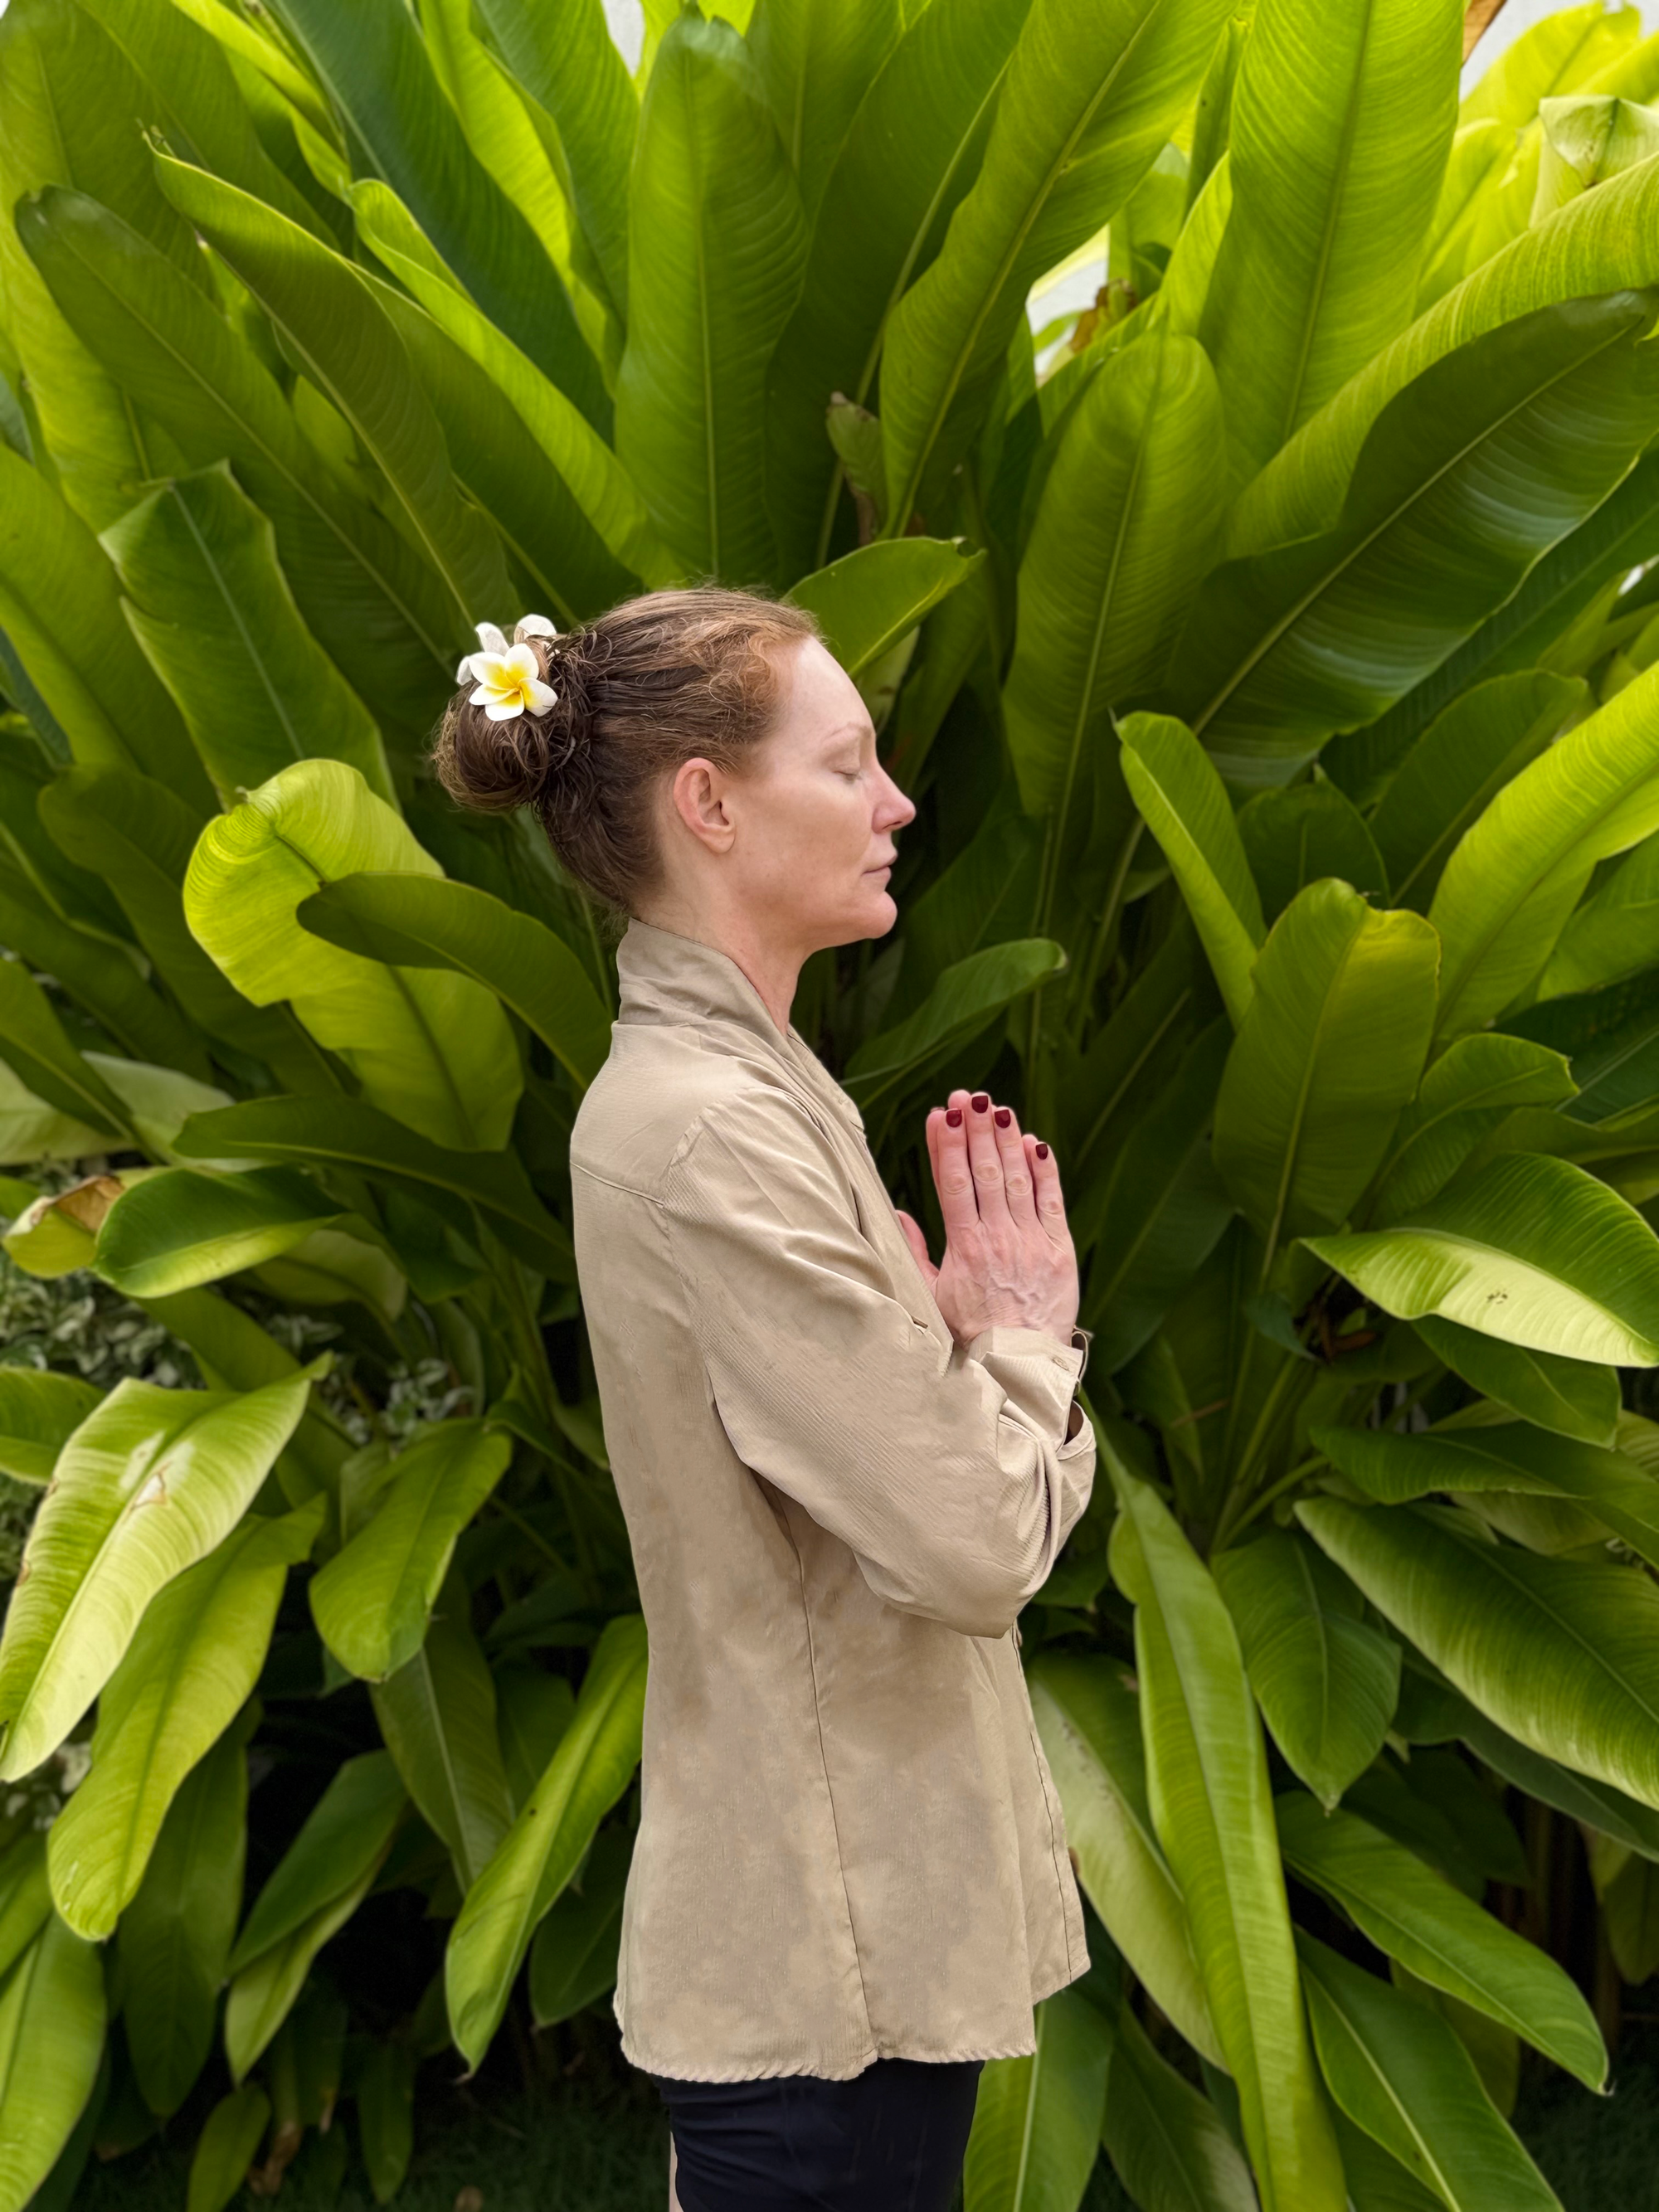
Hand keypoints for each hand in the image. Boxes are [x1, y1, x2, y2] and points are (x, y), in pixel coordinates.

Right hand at [893, 1089, 1078, 1348]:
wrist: (1020, 1364)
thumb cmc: (971, 1333)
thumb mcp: (932, 1296)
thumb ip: (915, 1253)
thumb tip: (899, 1214)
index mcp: (964, 1248)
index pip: (953, 1184)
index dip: (947, 1145)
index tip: (940, 1114)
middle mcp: (998, 1238)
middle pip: (985, 1172)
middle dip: (975, 1129)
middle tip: (967, 1095)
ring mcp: (1031, 1241)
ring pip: (1017, 1179)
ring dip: (1005, 1139)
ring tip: (995, 1106)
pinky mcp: (1060, 1249)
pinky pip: (1051, 1200)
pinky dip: (1044, 1169)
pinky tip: (1034, 1142)